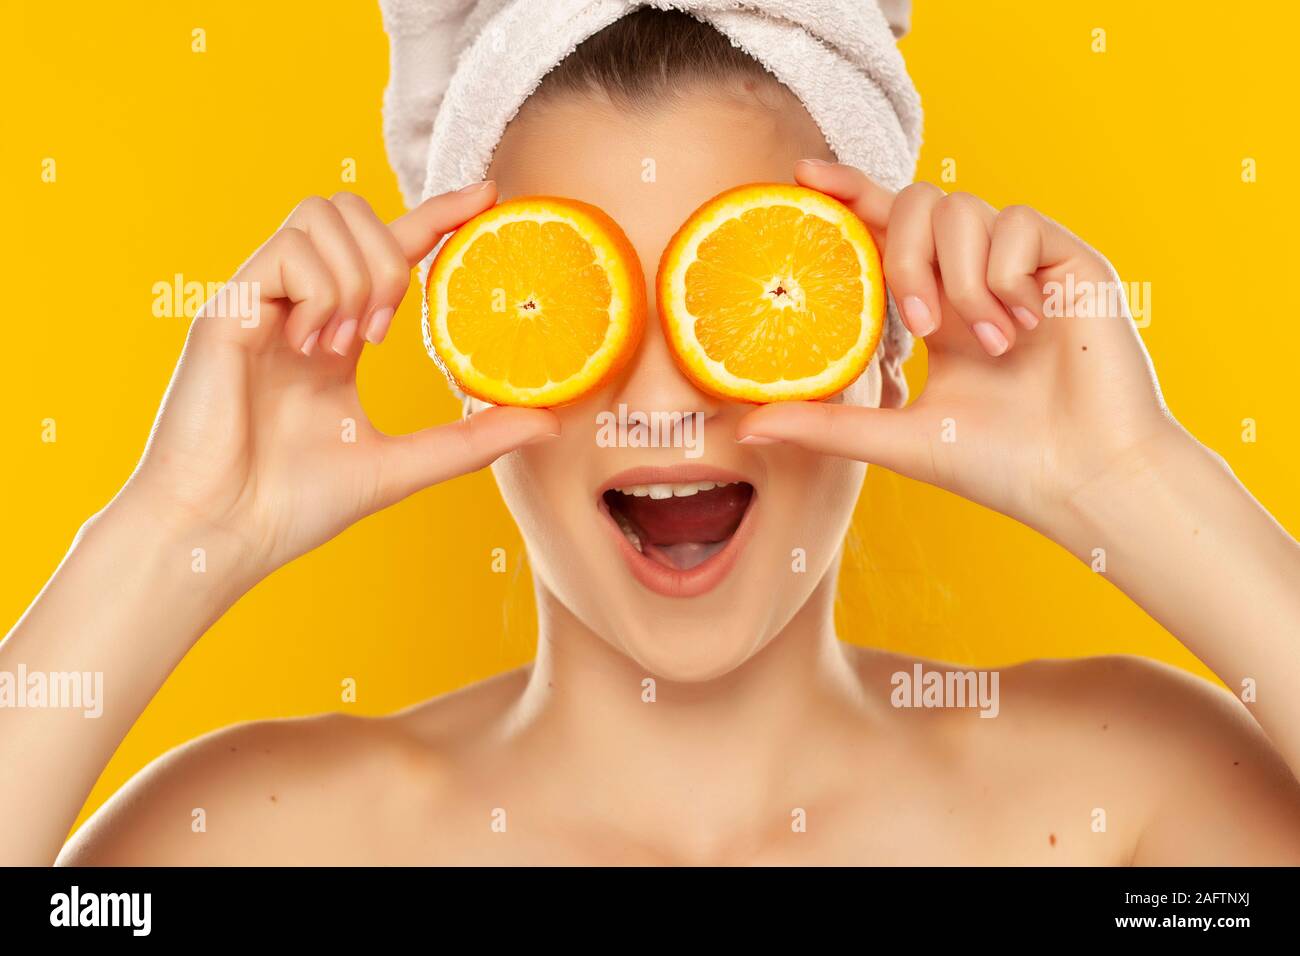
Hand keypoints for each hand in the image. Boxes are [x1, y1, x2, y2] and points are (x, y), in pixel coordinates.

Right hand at [115, 183, 558, 586]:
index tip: (488, 196)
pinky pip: (288, 250)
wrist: (222, 533)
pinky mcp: (226, 306)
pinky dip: (319, 291)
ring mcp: (260, 301)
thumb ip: (473, 440)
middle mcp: (298, 306)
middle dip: (391, 258)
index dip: (438, 214)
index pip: (391, 248)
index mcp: (335, 333)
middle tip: (384, 335)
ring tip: (345, 345)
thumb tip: (550, 424)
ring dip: (356, 275)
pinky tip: (313, 346)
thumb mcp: (403, 465)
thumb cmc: (296, 505)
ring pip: (322, 216)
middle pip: (353, 212)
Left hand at [737, 161, 1186, 543]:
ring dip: (960, 279)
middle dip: (904, 254)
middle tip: (921, 325)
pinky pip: (1019, 222)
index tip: (804, 177)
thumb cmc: (1002, 467)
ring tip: (987, 343)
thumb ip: (826, 424)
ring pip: (965, 209)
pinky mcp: (1072, 262)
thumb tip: (744, 428)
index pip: (887, 232)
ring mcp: (1025, 268)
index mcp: (940, 310)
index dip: (851, 196)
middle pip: (919, 204)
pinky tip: (1024, 325)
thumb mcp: (899, 438)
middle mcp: (978, 279)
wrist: (1086, 480)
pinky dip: (1006, 274)